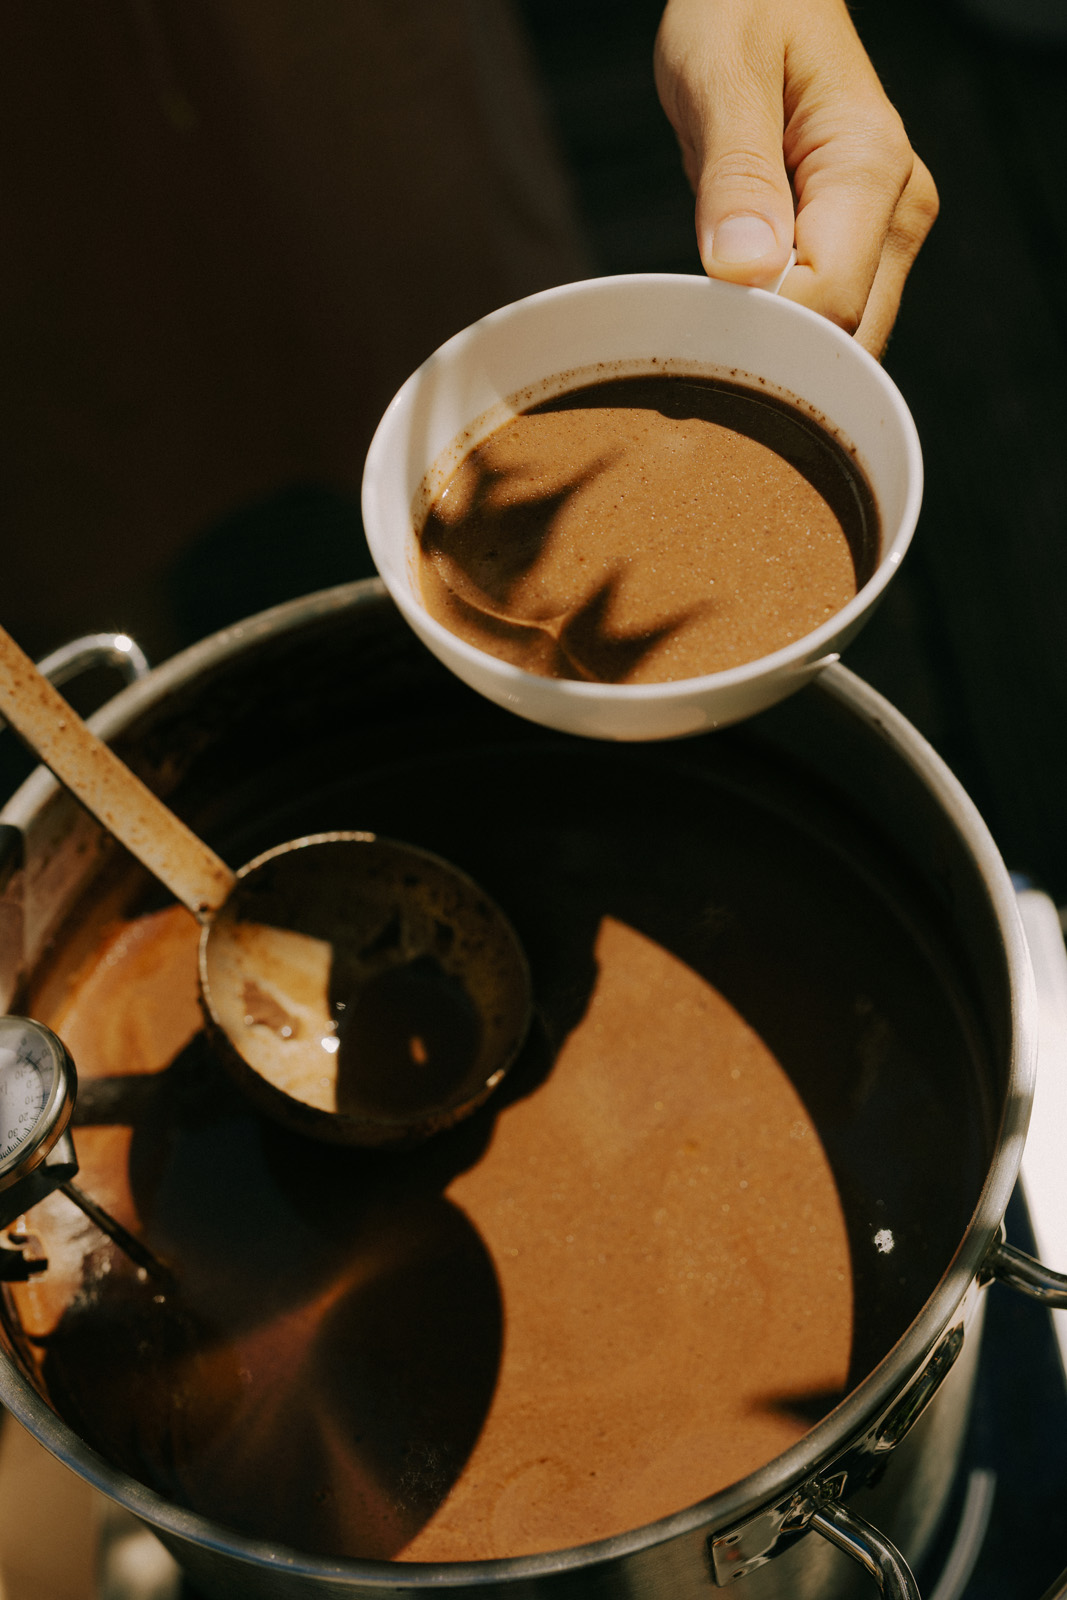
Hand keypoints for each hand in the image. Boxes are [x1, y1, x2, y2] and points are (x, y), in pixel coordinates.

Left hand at [654, 0, 938, 355]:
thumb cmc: (740, 12)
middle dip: (776, 361)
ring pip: (842, 346)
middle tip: (696, 346)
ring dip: (778, 355)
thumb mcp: (720, 76)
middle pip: (846, 341)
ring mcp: (887, 234)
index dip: (763, 333)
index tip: (698, 329)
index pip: (829, 301)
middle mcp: (898, 208)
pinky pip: (826, 324)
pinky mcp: (863, 250)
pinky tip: (735, 318)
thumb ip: (735, 174)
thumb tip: (744, 270)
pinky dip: (782, 339)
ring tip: (712, 325)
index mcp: (869, 167)